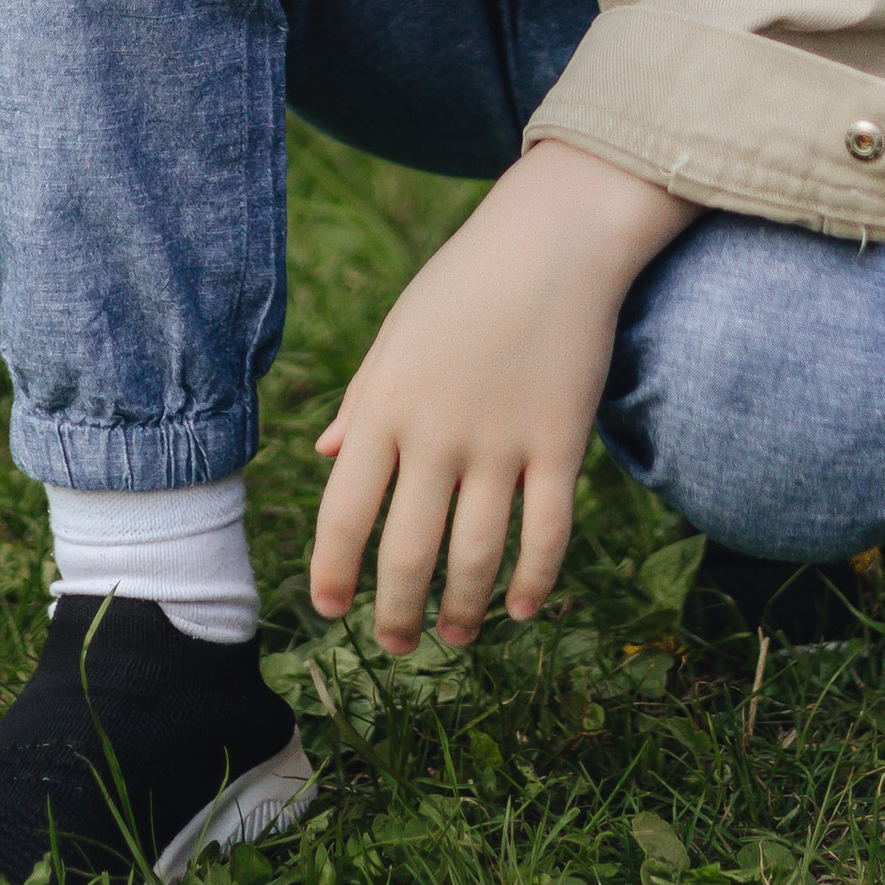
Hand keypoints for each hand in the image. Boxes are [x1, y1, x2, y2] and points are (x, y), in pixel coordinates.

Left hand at [310, 141, 696, 650]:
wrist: (553, 239)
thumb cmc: (465, 282)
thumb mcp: (397, 335)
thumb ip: (362, 401)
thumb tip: (324, 458)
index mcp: (384, 406)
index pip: (343, 514)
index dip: (334, 574)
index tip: (332, 610)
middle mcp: (436, 434)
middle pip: (407, 552)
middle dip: (397, 612)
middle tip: (396, 645)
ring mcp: (501, 443)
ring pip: (475, 556)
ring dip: (462, 610)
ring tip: (455, 636)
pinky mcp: (560, 443)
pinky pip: (546, 533)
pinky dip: (534, 581)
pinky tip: (522, 608)